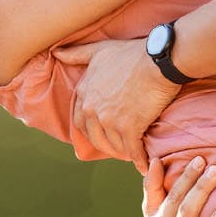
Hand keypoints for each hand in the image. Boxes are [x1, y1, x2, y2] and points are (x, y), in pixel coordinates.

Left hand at [53, 38, 179, 173]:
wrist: (159, 60)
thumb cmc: (131, 54)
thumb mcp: (99, 50)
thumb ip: (77, 54)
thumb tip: (57, 53)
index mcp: (84, 93)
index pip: (81, 121)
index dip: (93, 129)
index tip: (104, 132)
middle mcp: (92, 109)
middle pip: (95, 137)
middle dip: (106, 144)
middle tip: (119, 146)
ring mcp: (109, 120)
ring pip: (114, 146)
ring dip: (123, 152)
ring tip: (131, 153)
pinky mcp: (129, 128)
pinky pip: (132, 151)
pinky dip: (139, 160)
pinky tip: (144, 165)